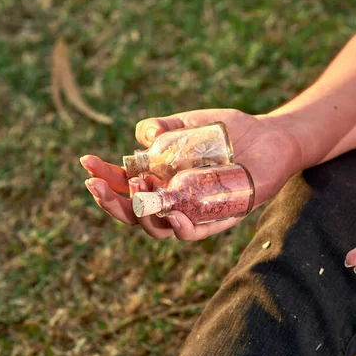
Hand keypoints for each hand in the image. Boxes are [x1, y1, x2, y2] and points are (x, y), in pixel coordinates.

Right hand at [80, 109, 300, 239]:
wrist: (270, 138)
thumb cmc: (229, 131)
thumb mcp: (191, 122)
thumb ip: (164, 126)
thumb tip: (146, 136)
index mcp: (161, 177)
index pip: (124, 184)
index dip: (104, 176)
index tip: (86, 162)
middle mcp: (173, 197)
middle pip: (133, 212)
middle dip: (110, 202)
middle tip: (96, 185)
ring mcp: (194, 210)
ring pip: (157, 228)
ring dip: (140, 214)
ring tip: (137, 191)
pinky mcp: (219, 218)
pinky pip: (194, 232)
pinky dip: (178, 226)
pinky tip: (170, 213)